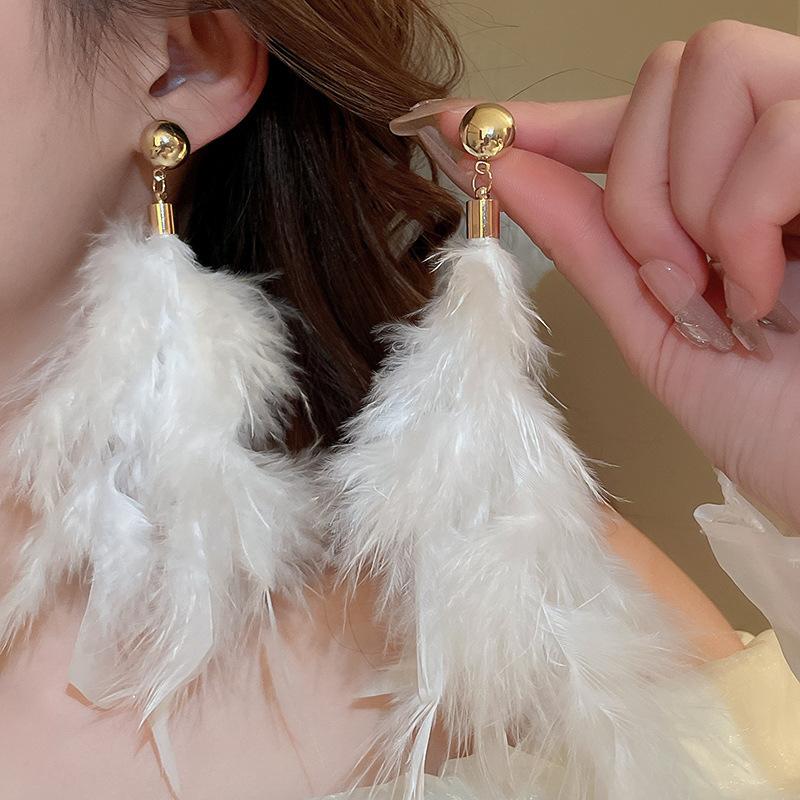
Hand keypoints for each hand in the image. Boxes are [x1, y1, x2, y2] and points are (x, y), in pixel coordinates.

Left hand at [390, 20, 799, 530]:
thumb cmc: (772, 415)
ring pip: (713, 70)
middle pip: (668, 71)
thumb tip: (508, 169)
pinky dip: (743, 221)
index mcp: (728, 185)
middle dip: (633, 188)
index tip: (464, 128)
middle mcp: (782, 143)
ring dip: (682, 202)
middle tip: (668, 281)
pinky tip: (760, 289)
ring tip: (721, 291)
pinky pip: (778, 132)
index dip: (547, 118)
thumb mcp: (656, 326)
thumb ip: (589, 242)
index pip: (628, 114)